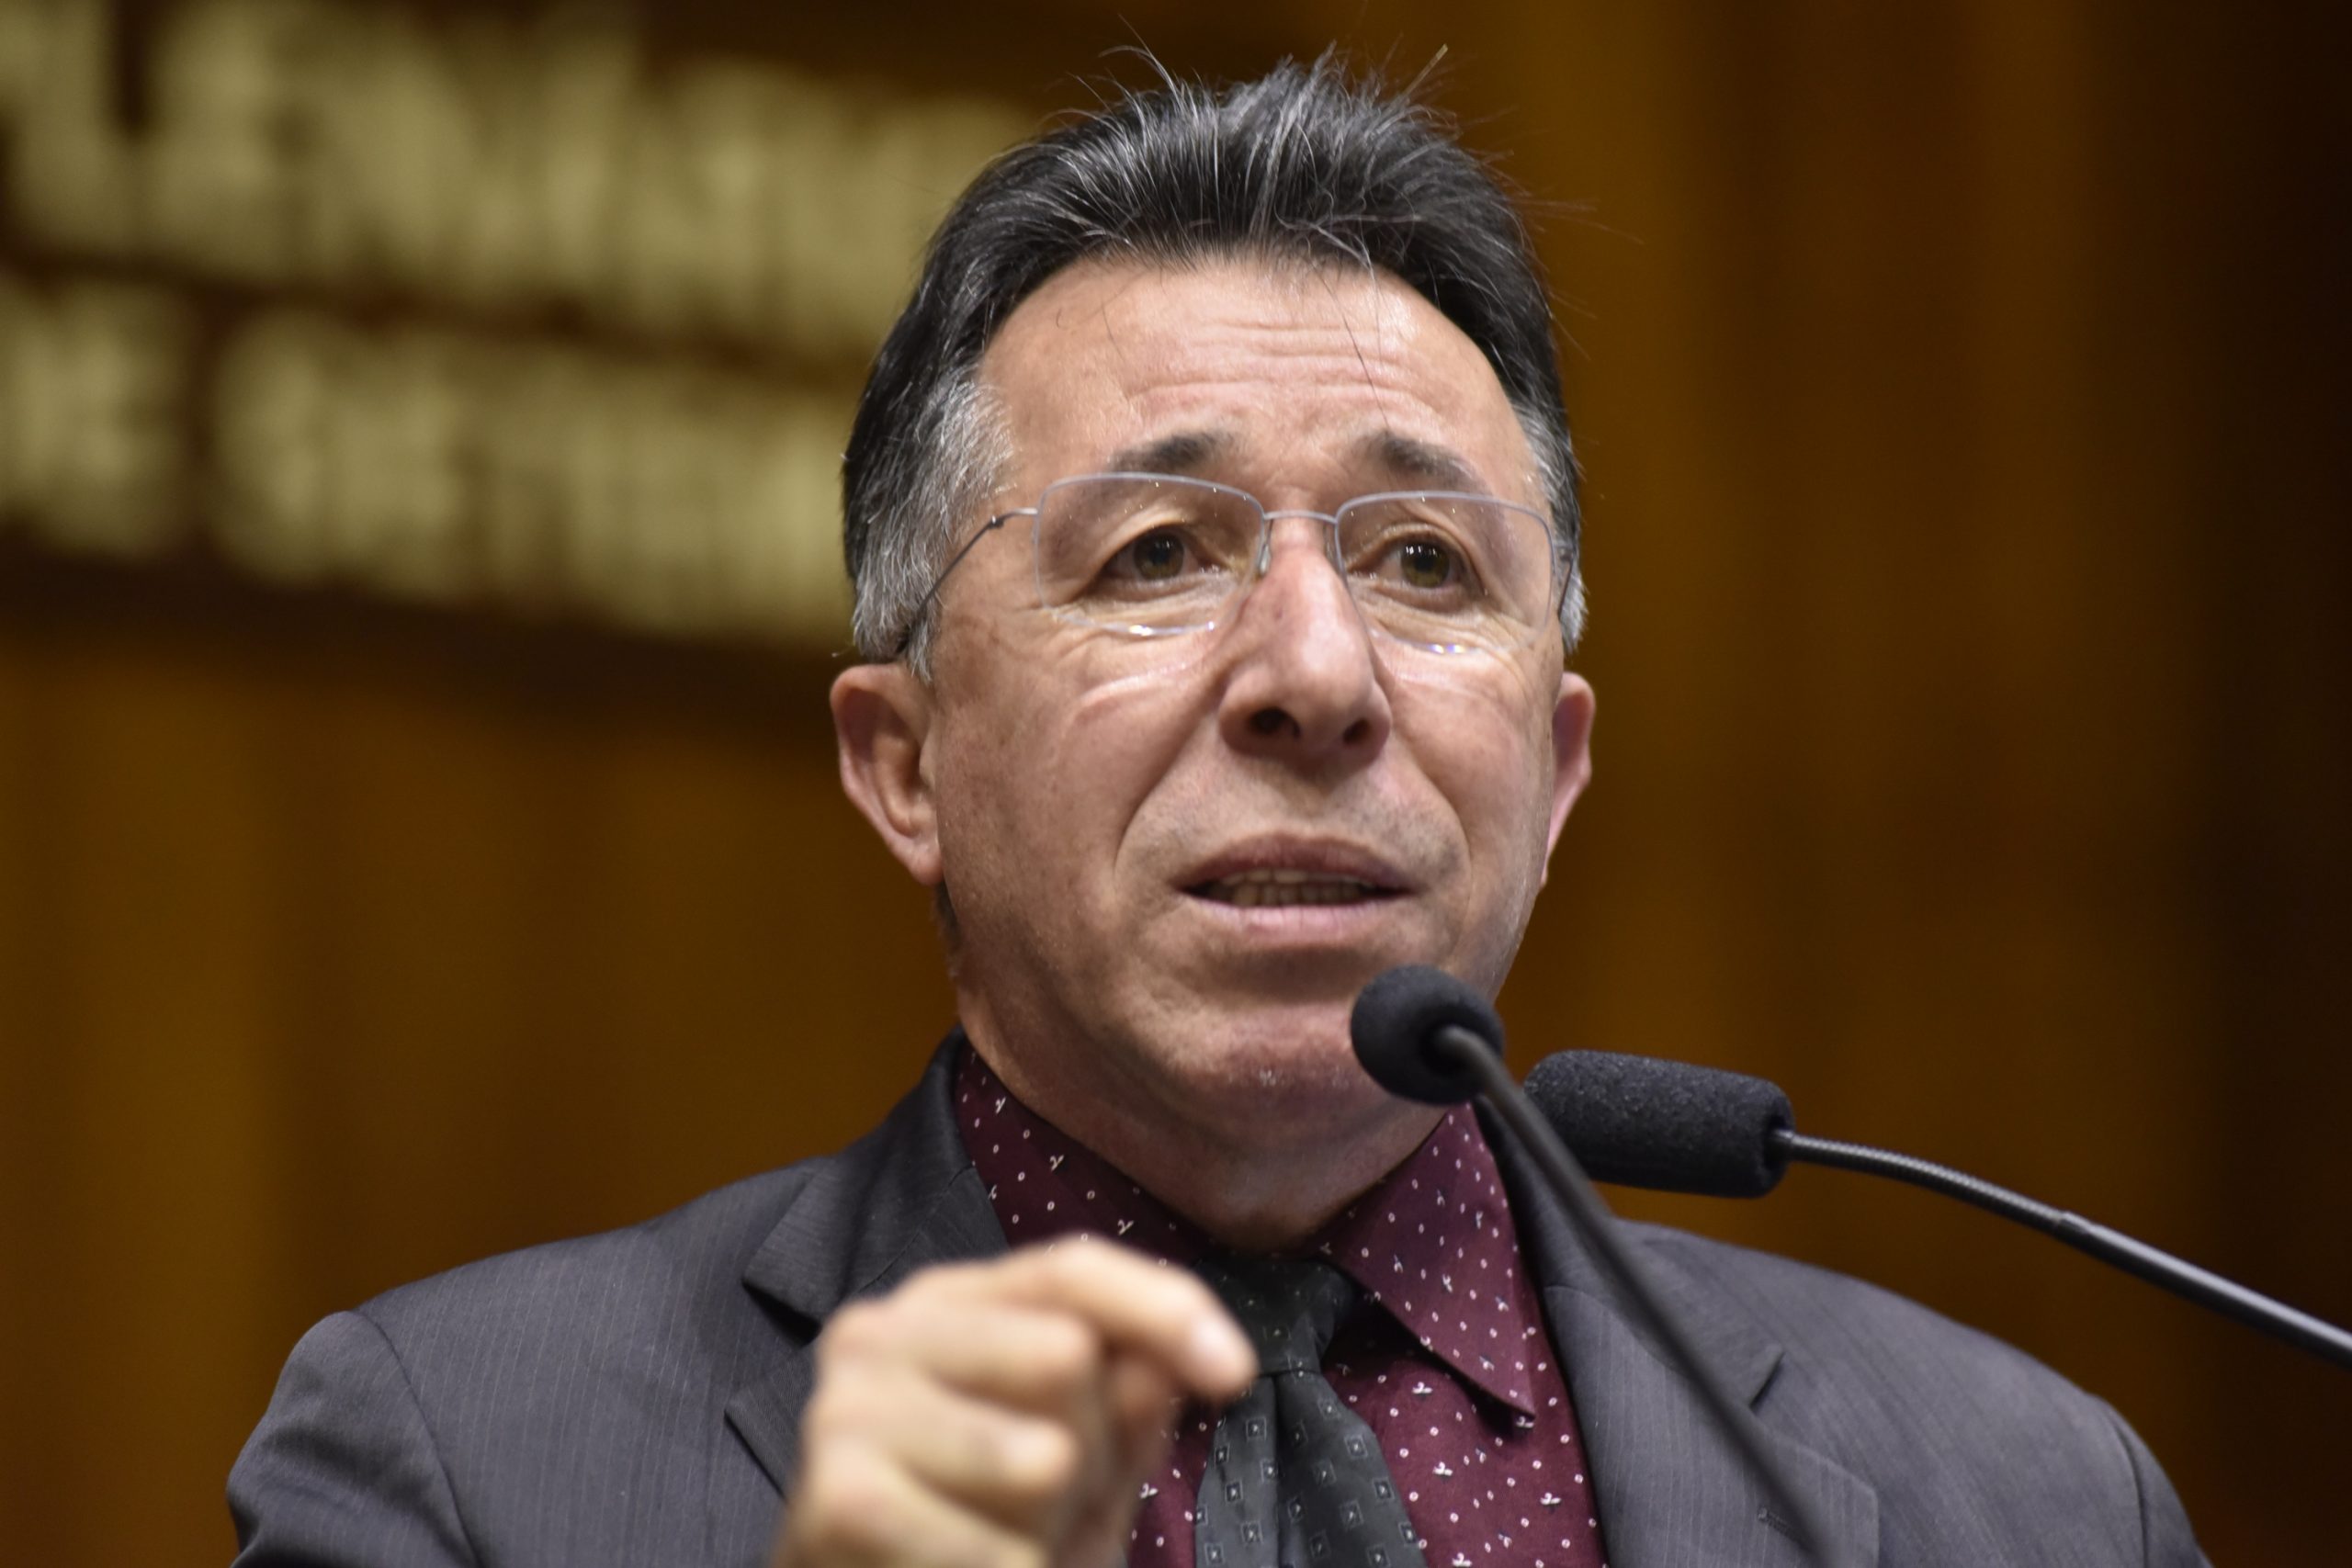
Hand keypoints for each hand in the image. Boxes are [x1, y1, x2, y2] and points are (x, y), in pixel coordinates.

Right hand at [770, 1235, 1255, 1567]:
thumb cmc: (984, 1528)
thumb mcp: (1083, 1464)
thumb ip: (1127, 1402)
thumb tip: (1159, 1363)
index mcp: (950, 1301)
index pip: (1069, 1269)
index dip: (1162, 1308)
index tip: (1233, 1374)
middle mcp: (885, 1327)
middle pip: (1064, 1351)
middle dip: (1092, 1447)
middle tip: (1050, 1502)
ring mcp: (849, 1405)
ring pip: (1039, 1452)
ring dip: (1050, 1523)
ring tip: (1009, 1541)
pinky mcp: (837, 1495)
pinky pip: (994, 1546)